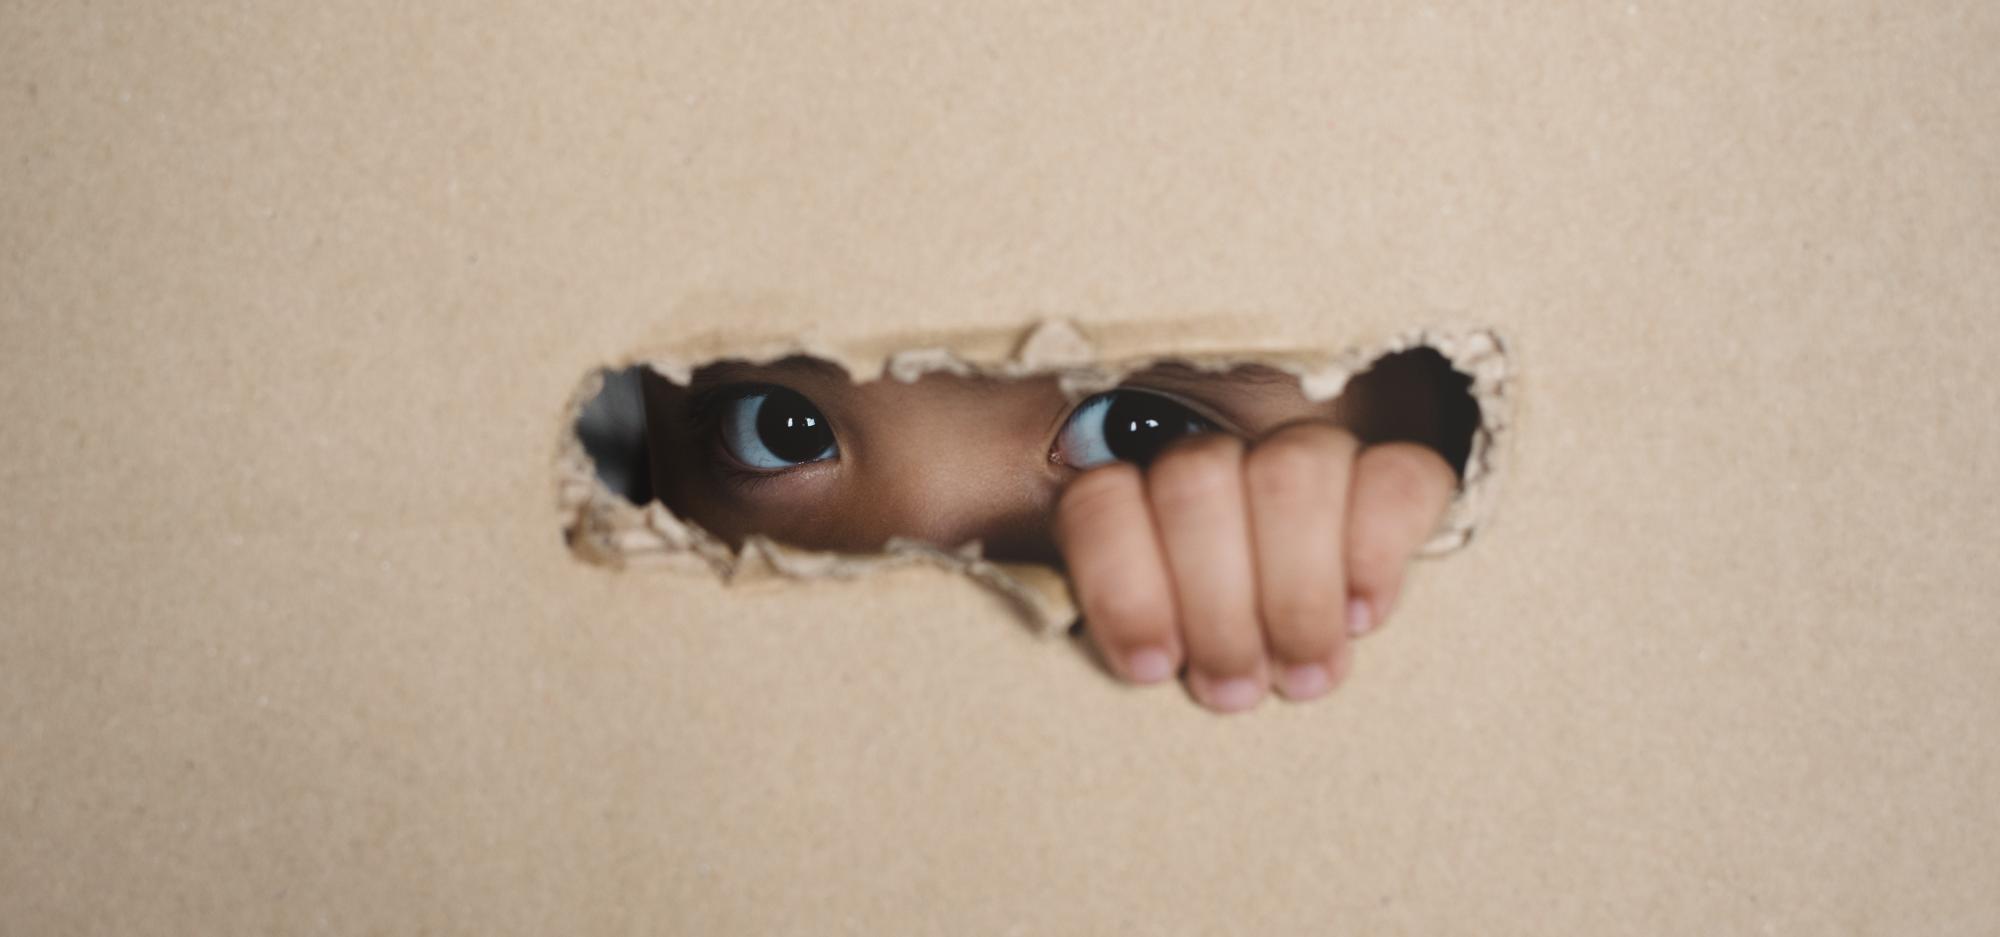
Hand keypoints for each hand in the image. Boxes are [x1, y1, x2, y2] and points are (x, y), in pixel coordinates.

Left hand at [1053, 423, 1457, 712]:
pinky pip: (1397, 480)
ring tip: (1302, 674)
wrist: (1304, 620)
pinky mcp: (1394, 474)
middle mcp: (1215, 454)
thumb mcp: (1144, 641)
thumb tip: (1105, 645)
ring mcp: (1307, 453)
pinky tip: (1361, 617)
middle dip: (1216, 608)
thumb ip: (1115, 622)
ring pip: (1290, 474)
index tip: (1151, 667)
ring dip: (1295, 593)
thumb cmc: (1203, 646)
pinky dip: (1376, 554)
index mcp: (1128, 489)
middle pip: (1196, 484)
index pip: (1102, 497)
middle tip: (1234, 689)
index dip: (1124, 586)